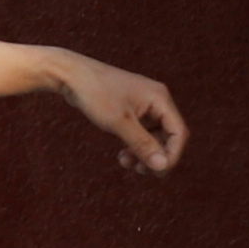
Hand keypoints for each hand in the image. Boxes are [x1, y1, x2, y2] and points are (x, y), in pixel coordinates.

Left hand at [0, 43, 187, 173]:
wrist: (70, 75)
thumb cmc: (95, 94)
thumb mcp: (119, 123)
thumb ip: (143, 145)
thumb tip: (162, 167)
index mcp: (159, 99)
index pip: (178, 133)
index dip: (171, 156)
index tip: (156, 172)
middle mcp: (156, 100)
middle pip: (168, 137)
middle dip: (156, 156)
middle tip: (140, 171)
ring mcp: (144, 105)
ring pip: (155, 137)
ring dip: (144, 154)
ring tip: (126, 162)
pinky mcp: (132, 109)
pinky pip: (142, 133)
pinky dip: (135, 146)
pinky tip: (122, 155)